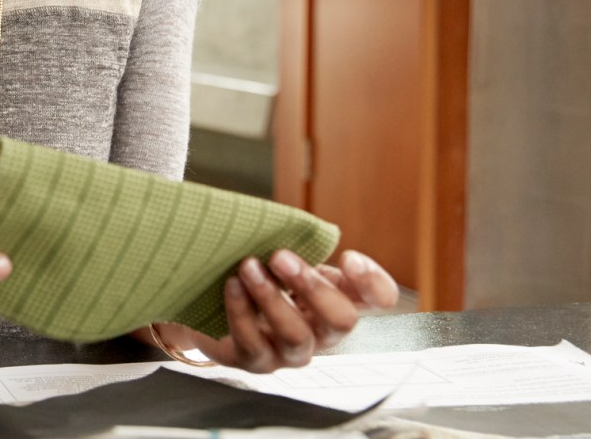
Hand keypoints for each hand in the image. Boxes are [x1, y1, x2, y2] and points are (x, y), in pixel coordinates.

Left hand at [156, 249, 397, 371]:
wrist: (212, 308)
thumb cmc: (258, 276)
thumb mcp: (284, 258)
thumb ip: (298, 245)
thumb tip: (293, 228)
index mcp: (338, 298)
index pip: (379, 298)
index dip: (373, 282)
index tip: (348, 257)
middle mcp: (324, 331)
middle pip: (342, 320)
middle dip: (312, 286)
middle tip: (280, 256)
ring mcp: (292, 352)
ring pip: (296, 336)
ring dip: (271, 297)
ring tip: (248, 267)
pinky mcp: (258, 362)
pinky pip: (254, 344)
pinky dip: (241, 312)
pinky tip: (231, 286)